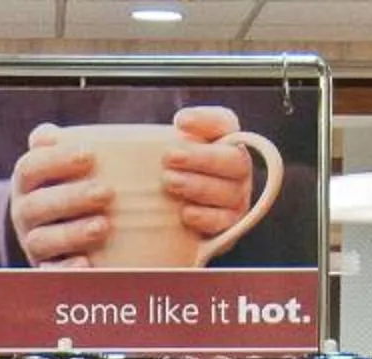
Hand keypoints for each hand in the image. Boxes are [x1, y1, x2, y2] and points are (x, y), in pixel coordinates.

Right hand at [10, 124, 110, 268]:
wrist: (55, 228)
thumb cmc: (68, 184)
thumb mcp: (60, 163)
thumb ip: (57, 146)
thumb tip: (48, 134)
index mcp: (26, 182)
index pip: (31, 168)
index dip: (56, 160)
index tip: (89, 154)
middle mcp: (24, 213)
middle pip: (37, 205)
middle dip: (71, 198)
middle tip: (107, 192)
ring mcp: (33, 243)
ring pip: (42, 240)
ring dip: (72, 233)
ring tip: (103, 226)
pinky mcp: (46, 269)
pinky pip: (50, 273)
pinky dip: (66, 270)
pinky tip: (86, 263)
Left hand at [165, 105, 253, 240]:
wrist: (172, 217)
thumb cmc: (169, 176)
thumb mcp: (161, 151)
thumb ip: (158, 138)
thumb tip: (133, 131)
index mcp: (225, 140)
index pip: (223, 123)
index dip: (205, 121)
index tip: (179, 121)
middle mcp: (237, 168)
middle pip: (231, 159)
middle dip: (200, 157)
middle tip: (169, 157)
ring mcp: (236, 197)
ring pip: (228, 191)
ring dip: (198, 185)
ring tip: (170, 182)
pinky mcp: (230, 225)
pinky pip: (224, 222)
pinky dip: (205, 217)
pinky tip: (185, 213)